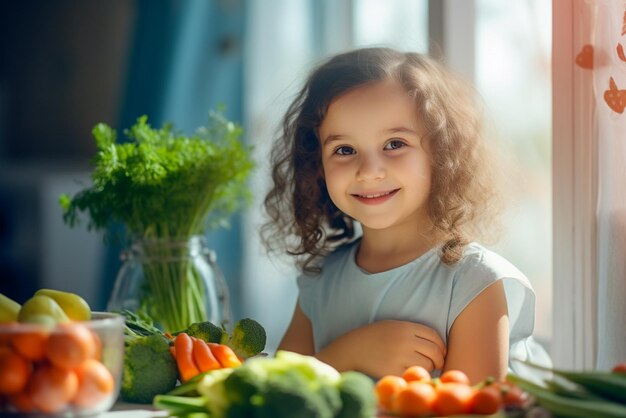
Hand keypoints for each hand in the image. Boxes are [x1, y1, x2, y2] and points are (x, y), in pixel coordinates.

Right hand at [317, 319, 445, 378]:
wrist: (354, 348)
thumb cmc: (375, 336)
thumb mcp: (394, 325)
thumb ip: (414, 331)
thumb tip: (437, 345)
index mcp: (406, 327)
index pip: (434, 336)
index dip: (441, 345)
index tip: (441, 352)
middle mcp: (405, 340)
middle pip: (434, 351)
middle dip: (439, 359)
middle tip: (437, 363)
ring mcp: (399, 356)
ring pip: (427, 365)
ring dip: (429, 368)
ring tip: (422, 368)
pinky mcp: (393, 370)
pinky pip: (414, 375)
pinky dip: (416, 375)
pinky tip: (411, 373)